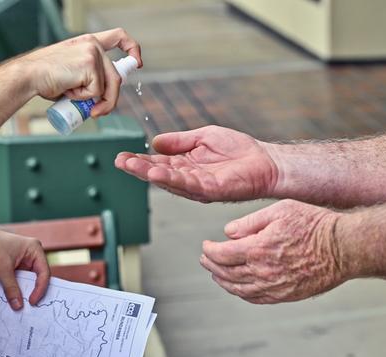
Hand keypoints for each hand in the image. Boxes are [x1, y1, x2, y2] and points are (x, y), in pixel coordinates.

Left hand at [0, 227, 50, 310]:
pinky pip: (18, 281)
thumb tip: (18, 305)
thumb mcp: (2, 269)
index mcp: (34, 249)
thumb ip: (11, 288)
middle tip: (29, 306)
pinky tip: (13, 298)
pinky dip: (15, 289)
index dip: (40, 288)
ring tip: (20, 304)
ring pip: (27, 280)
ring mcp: (21, 261)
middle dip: (33, 291)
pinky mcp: (12, 267)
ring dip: (23, 291)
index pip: (44, 272)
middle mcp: (30, 255)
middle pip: (38, 277)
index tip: (32, 302)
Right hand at [20, 28, 141, 116]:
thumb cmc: (46, 79)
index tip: (137, 62)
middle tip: (99, 113)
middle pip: (116, 77)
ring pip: (110, 87)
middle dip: (111, 100)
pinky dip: (84, 99)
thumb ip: (89, 77)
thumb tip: (102, 98)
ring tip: (77, 101)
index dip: (132, 49)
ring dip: (99, 103)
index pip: (118, 37)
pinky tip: (69, 91)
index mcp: (89, 43)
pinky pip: (97, 91)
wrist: (29, 76)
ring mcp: (93, 54)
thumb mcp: (73, 74)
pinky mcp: (90, 65)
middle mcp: (93, 45)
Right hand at [115, 125, 276, 201]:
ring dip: (148, 174)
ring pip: (169, 180)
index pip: (158, 162)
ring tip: (131, 166)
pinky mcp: (210, 190)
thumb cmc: (239, 150)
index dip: (140, 160)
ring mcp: (198, 186)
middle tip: (119, 161)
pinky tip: (156, 173)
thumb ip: (180, 141)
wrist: (266, 162)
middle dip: (138, 168)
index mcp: (185, 164)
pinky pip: (187, 185)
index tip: (122, 156)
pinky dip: (171, 179)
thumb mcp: (203, 137)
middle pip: (158, 174)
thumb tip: (154, 142)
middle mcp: (188, 178)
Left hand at [200, 200, 345, 303]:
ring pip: (237, 289)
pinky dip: (241, 293)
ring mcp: (273, 286)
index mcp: (258, 249)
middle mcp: (262, 271)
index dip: (209, 250)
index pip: (221, 254)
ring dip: (223, 281)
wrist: (343, 248)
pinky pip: (255, 298)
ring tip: (216, 273)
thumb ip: (250, 222)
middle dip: (211, 265)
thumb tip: (227, 233)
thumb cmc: (314, 225)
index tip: (205, 246)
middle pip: (225, 273)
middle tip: (206, 259)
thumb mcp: (280, 210)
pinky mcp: (285, 295)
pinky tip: (237, 287)